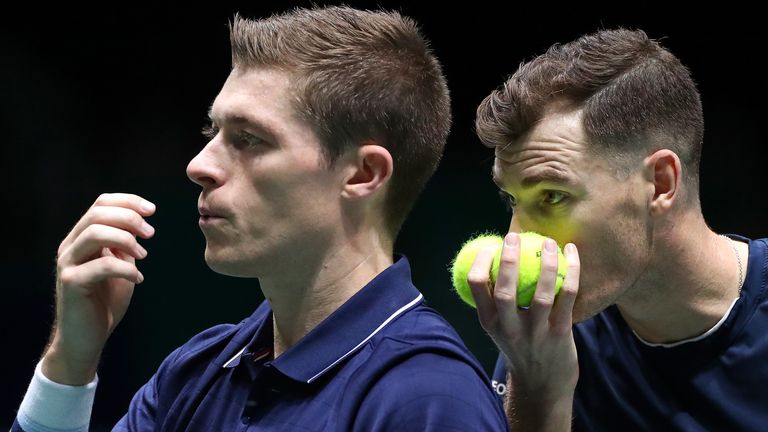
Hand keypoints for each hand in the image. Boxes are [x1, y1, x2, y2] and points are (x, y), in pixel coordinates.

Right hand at [42, 193, 155, 384]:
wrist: (86, 338)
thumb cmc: (104, 301)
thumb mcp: (119, 266)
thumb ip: (125, 245)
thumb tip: (140, 224)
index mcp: (81, 238)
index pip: (100, 204)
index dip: (128, 201)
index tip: (152, 210)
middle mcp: (70, 247)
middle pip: (97, 214)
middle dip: (129, 218)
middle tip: (150, 234)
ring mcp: (67, 264)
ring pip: (94, 233)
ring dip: (126, 239)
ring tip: (144, 255)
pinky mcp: (71, 284)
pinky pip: (101, 266)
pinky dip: (126, 269)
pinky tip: (139, 279)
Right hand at [468, 232, 579, 430]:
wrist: (542, 384)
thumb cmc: (519, 345)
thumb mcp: (498, 327)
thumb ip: (495, 299)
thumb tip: (496, 256)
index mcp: (489, 321)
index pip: (476, 285)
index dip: (481, 260)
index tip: (492, 245)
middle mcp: (509, 328)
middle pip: (505, 289)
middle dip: (508, 259)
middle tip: (514, 237)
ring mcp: (536, 332)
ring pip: (542, 292)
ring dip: (547, 263)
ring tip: (549, 242)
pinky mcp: (561, 333)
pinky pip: (569, 295)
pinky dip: (572, 271)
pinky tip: (572, 252)